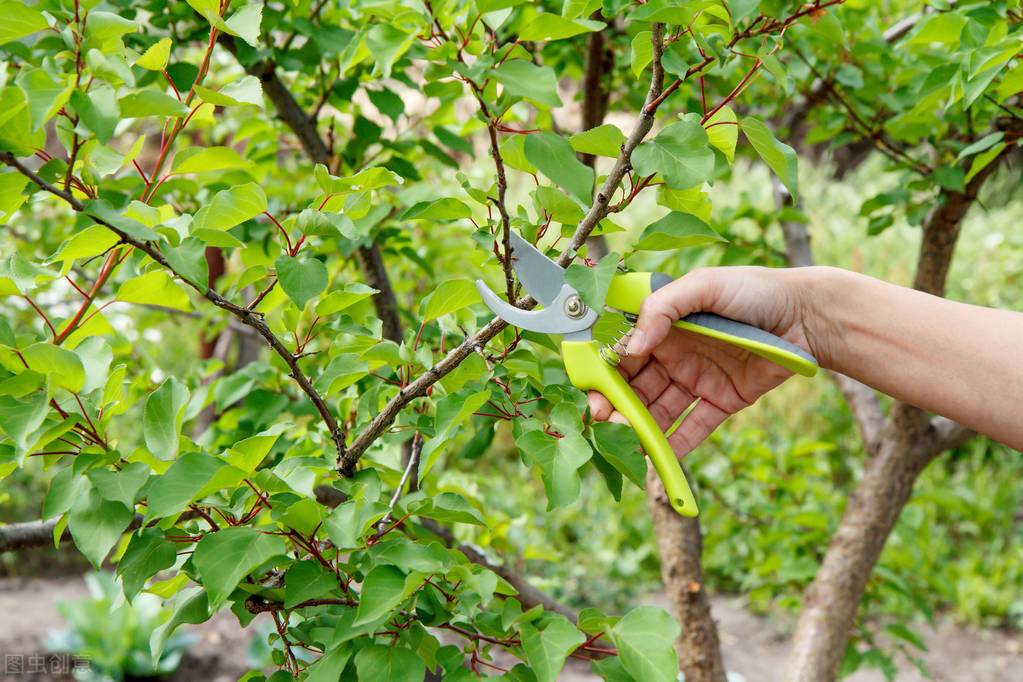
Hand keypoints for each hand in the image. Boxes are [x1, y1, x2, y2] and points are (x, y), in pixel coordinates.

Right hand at [588, 266, 820, 456]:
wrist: (808, 315)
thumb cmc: (755, 290)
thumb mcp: (704, 285)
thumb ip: (662, 309)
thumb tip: (631, 346)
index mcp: (664, 326)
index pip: (624, 354)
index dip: (605, 373)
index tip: (592, 392)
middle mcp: (675, 354)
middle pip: (636, 386)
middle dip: (616, 406)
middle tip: (603, 423)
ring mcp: (698, 380)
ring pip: (659, 411)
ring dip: (641, 428)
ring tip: (626, 443)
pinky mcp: (722, 401)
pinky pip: (695, 428)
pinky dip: (676, 445)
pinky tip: (658, 459)